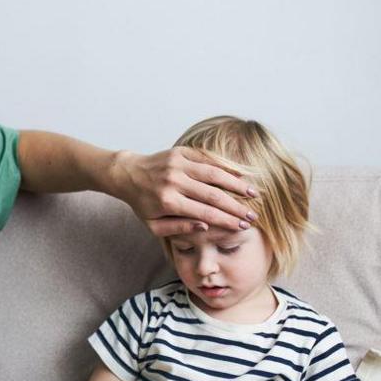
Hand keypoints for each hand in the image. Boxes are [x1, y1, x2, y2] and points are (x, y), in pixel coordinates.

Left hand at [109, 147, 257, 237]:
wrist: (127, 174)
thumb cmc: (142, 204)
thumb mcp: (154, 225)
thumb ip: (179, 229)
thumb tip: (205, 227)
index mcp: (168, 201)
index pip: (205, 213)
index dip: (226, 220)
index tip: (243, 226)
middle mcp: (174, 181)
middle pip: (213, 195)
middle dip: (236, 206)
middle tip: (253, 215)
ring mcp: (177, 164)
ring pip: (214, 174)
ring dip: (236, 184)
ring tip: (253, 193)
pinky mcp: (180, 152)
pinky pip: (207, 158)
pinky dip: (225, 167)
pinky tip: (240, 175)